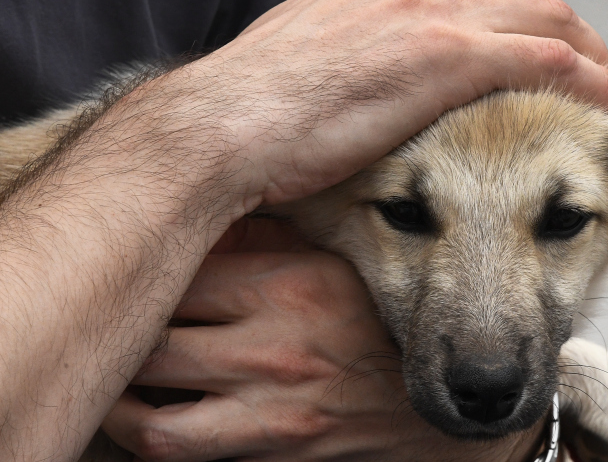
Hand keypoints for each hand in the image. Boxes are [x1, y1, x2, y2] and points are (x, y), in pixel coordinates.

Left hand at [101, 218, 543, 460]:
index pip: (180, 273)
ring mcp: (270, 409)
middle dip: (122, 336)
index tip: (126, 265)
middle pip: (153, 343)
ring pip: (151, 416)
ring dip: (120, 402)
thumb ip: (276, 243)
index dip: (140, 269)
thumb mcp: (342, 266)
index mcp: (289, 287)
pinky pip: (184, 453)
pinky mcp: (272, 452)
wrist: (448, 405)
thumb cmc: (388, 324)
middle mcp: (272, 350)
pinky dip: (151, 438)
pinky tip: (149, 416)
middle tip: (108, 324)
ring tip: (115, 381)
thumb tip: (209, 220)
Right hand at [157, 0, 607, 204]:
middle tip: (598, 77)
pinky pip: (546, 59)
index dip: (521, 23)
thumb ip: (355, 54)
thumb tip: (369, 81)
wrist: (227, 125)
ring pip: (548, 20)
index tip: (541, 58)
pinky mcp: (445, 57)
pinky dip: (590, 80)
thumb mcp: (312, 60)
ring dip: (594, 57)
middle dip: (573, 37)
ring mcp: (434, 15)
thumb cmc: (260, 109)